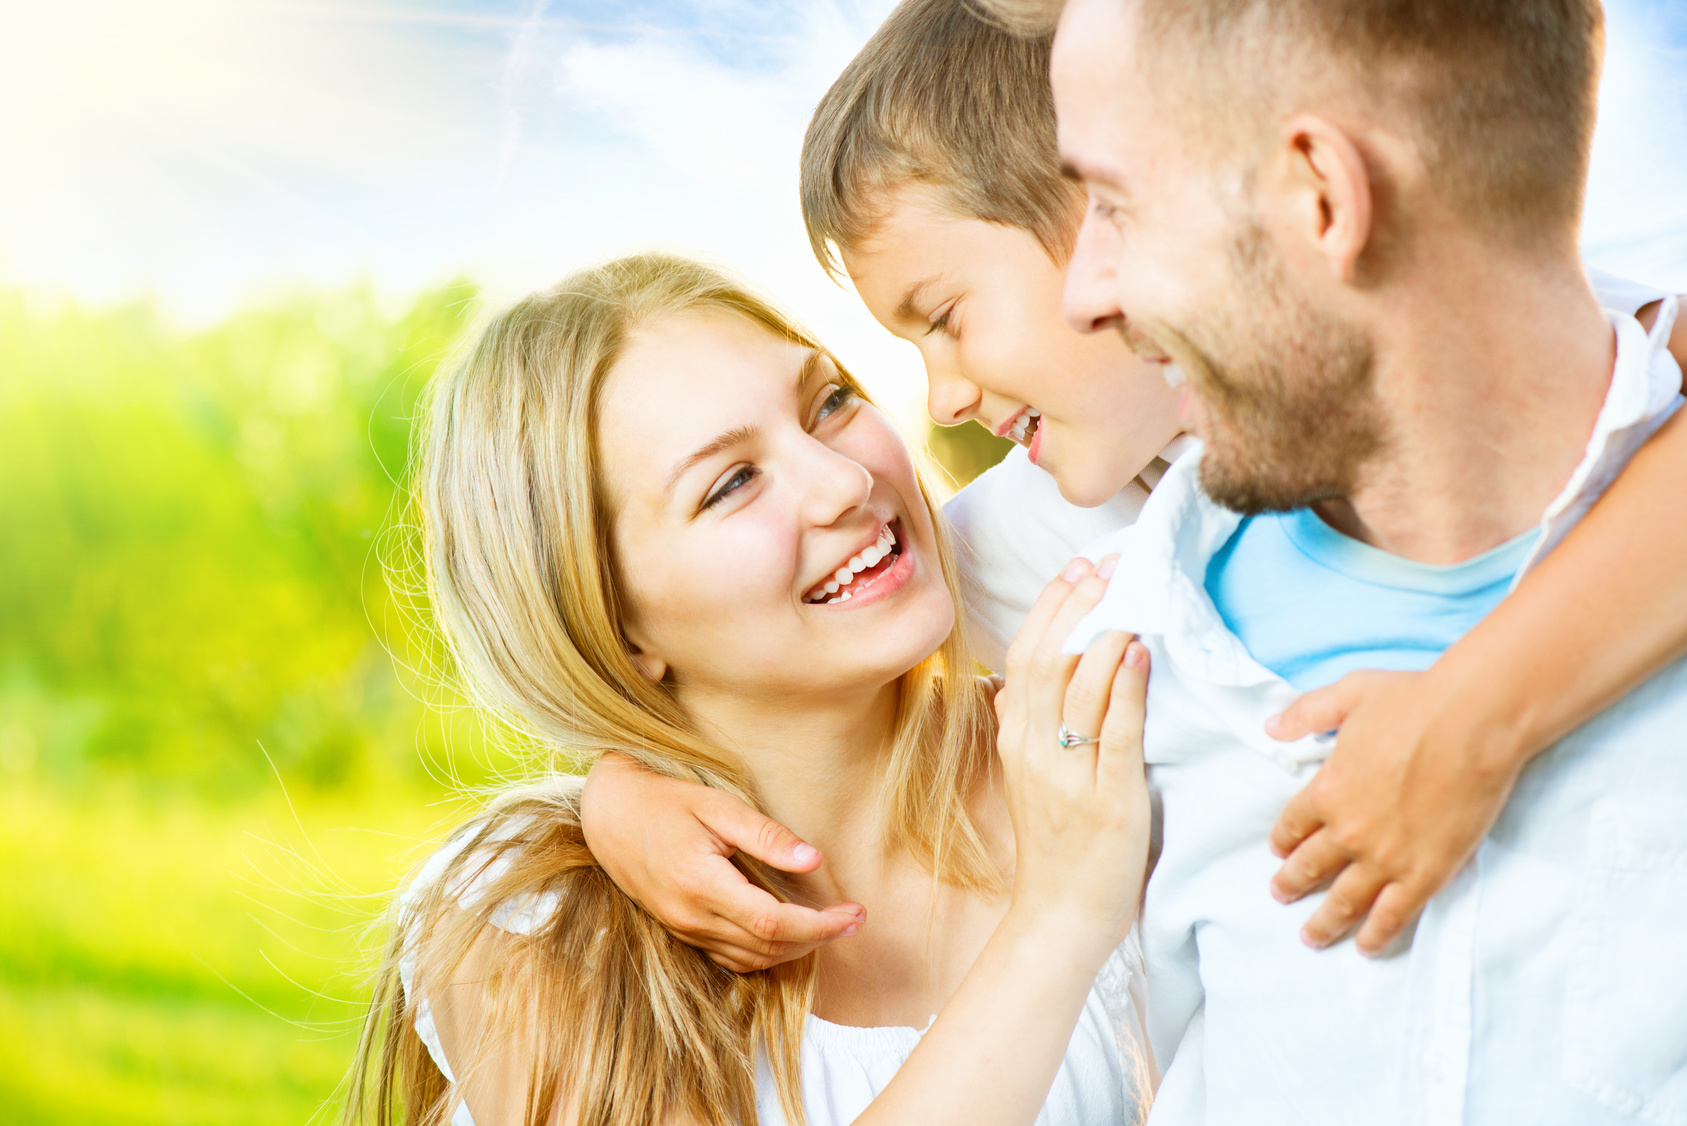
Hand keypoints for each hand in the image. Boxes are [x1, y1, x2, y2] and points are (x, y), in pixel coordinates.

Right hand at [579, 754, 864, 971]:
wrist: (608, 815)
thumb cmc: (665, 802)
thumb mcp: (717, 805)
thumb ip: (765, 835)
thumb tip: (813, 860)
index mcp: (701, 883)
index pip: (773, 922)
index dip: (820, 925)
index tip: (855, 913)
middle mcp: (691, 916)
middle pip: (768, 947)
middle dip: (818, 938)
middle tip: (853, 919)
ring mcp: (684, 929)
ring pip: (752, 959)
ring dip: (795, 950)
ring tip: (829, 925)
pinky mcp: (682, 931)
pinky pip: (732, 957)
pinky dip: (766, 952)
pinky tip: (788, 932)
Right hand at [995, 556, 1150, 945]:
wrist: (1059, 917)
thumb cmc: (1055, 845)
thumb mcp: (1027, 775)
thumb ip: (1025, 725)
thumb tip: (1018, 676)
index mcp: (1013, 739)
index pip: (1025, 653)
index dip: (1051, 605)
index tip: (1079, 567)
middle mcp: (1032, 750)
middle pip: (1048, 658)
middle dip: (1078, 603)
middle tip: (1109, 563)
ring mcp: (1067, 776)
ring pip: (1079, 687)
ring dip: (1106, 632)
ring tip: (1129, 592)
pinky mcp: (1106, 801)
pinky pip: (1115, 734)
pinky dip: (1126, 689)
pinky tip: (1138, 653)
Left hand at [1265, 670, 1524, 954]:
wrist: (1473, 722)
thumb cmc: (1414, 701)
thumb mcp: (1348, 694)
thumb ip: (1306, 713)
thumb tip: (1270, 726)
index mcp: (1326, 790)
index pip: (1293, 826)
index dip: (1284, 842)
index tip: (1279, 853)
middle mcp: (1348, 830)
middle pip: (1311, 868)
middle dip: (1292, 886)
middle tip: (1281, 897)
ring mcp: (1386, 856)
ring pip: (1346, 901)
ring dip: (1325, 922)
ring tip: (1310, 937)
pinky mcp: (1426, 872)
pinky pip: (1394, 914)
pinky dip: (1377, 934)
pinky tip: (1367, 947)